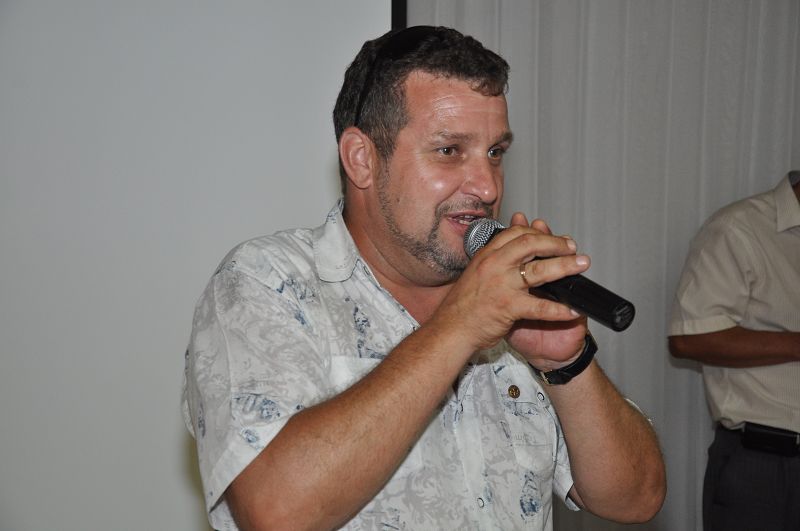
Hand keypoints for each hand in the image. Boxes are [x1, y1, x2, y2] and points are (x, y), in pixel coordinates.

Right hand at [431, 212, 589, 358]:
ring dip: (565, 266)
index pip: (516, 232)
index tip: (552, 236)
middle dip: (556, 243)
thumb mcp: (476, 273)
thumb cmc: (463, 305)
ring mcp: (502, 285)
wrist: (451, 329)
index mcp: (487, 255)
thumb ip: (495, 260)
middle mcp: (494, 265)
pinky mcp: (509, 307)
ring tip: (581, 265)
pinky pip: (540, 306)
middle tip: (572, 247)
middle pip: (531, 243)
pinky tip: (573, 310)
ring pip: (540, 270)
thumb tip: (515, 252)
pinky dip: (559, 309)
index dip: (538, 232)